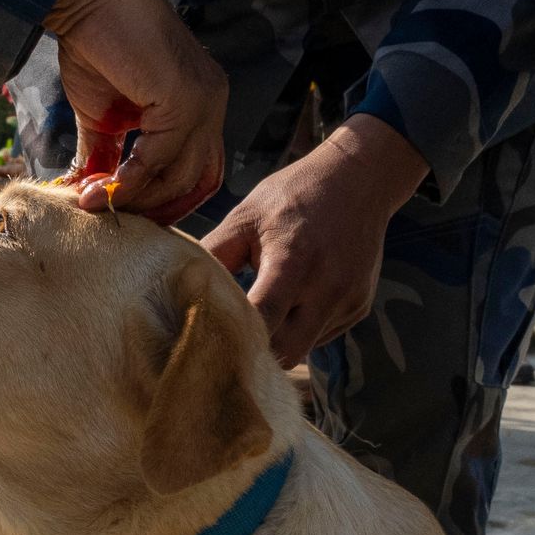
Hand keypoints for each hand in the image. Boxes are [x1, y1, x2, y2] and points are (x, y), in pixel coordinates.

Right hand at [41, 0, 228, 218]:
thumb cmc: (94, 43)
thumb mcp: (103, 114)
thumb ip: (108, 156)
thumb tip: (91, 198)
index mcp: (201, 102)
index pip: (201, 169)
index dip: (169, 200)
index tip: (128, 214)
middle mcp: (213, 102)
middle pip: (200, 180)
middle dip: (157, 208)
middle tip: (113, 219)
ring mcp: (205, 100)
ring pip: (182, 175)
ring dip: (136, 198)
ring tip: (93, 202)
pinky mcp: (187, 98)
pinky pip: (160, 159)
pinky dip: (129, 180)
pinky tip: (97, 188)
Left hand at [198, 119, 429, 367]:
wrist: (360, 179)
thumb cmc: (294, 194)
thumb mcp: (246, 215)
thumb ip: (214, 254)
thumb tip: (174, 285)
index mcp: (293, 262)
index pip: (262, 320)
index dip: (234, 338)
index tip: (207, 344)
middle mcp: (327, 288)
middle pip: (286, 352)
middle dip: (257, 354)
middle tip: (229, 345)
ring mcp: (348, 301)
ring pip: (305, 348)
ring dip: (279, 342)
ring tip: (259, 318)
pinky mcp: (359, 307)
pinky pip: (322, 335)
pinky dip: (301, 329)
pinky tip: (292, 302)